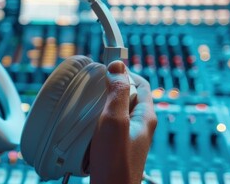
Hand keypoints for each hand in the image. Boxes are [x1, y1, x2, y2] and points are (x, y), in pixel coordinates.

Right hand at [90, 61, 156, 183]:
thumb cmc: (115, 164)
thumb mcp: (114, 121)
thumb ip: (117, 93)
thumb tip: (119, 66)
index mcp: (146, 117)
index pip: (141, 84)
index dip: (125, 73)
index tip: (107, 68)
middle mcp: (139, 126)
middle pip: (126, 96)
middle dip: (108, 91)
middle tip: (93, 89)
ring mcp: (128, 137)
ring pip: (114, 112)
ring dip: (99, 108)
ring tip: (87, 109)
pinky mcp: (115, 147)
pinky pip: (106, 127)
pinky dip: (94, 124)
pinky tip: (84, 128)